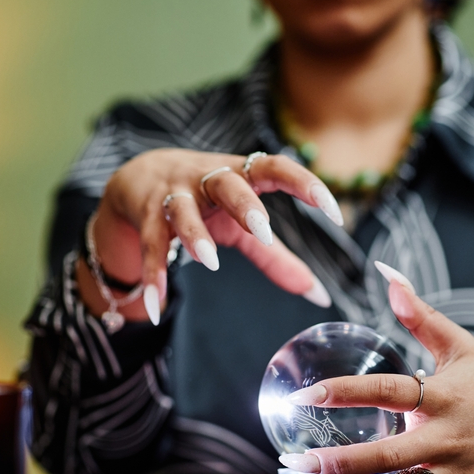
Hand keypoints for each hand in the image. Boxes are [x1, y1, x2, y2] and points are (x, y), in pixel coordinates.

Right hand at [77, 149, 342, 323]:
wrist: (138, 176)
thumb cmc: (205, 202)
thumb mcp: (241, 224)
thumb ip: (277, 257)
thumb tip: (319, 296)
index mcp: (241, 174)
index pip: (277, 168)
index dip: (306, 185)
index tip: (335, 213)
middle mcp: (207, 179)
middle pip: (228, 183)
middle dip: (245, 204)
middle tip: (263, 231)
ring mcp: (174, 195)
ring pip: (183, 210)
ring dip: (195, 235)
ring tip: (209, 262)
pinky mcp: (146, 216)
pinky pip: (150, 245)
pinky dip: (153, 274)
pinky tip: (156, 305)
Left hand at [279, 262, 473, 473]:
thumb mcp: (461, 346)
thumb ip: (420, 315)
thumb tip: (388, 274)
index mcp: (444, 397)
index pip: (389, 393)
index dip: (346, 393)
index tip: (306, 395)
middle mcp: (446, 439)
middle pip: (387, 456)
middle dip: (338, 461)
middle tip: (295, 459)